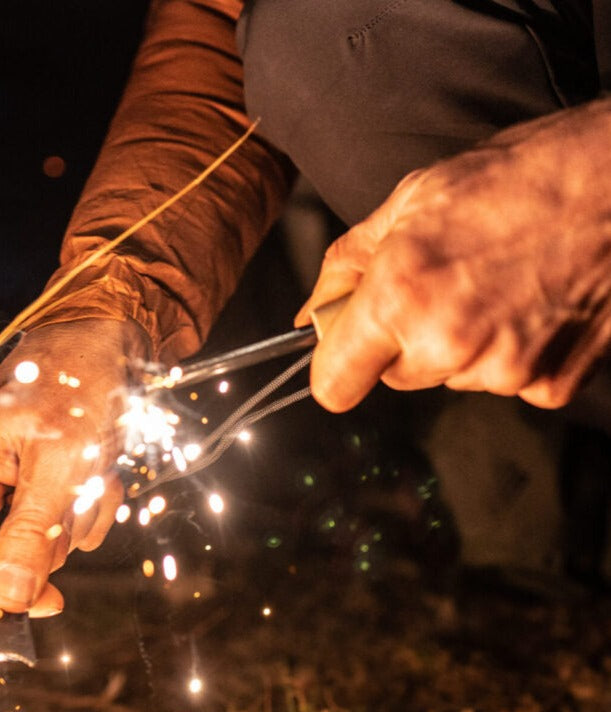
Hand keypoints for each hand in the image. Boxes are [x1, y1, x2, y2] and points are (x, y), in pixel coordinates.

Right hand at [0, 319, 147, 617]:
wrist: (108, 339)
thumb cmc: (75, 382)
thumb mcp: (58, 463)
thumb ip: (31, 535)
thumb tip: (8, 600)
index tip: (41, 602)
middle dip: (50, 540)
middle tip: (77, 495)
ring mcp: (0, 489)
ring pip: (38, 550)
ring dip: (76, 519)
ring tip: (90, 470)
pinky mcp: (31, 489)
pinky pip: (61, 530)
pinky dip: (87, 507)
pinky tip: (96, 470)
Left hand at [298, 99, 610, 411]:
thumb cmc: (520, 175)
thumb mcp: (413, 199)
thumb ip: (348, 263)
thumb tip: (311, 314)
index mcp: (398, 298)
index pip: (333, 386)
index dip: (337, 366)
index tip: (348, 348)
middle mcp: (446, 345)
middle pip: (395, 378)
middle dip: (405, 341)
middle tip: (445, 283)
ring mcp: (503, 371)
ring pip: (451, 378)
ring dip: (462, 345)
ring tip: (499, 284)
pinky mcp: (551, 385)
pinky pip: (507, 383)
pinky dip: (515, 353)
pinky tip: (534, 304)